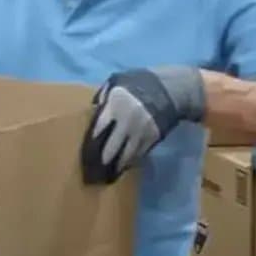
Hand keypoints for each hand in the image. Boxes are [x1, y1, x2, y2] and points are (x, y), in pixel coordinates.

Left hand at [81, 66, 205, 183]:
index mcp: (115, 105)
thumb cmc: (138, 83)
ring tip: (107, 174)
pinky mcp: (152, 138)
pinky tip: (123, 166)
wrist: (169, 88)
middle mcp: (126, 121)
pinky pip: (139, 153)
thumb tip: (92, 109)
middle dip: (102, 160)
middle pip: (111, 147)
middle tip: (93, 172)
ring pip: (125, 154)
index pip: (99, 128)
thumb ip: (103, 95)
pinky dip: (130, 160)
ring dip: (116, 165)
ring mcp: (140, 131)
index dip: (91, 142)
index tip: (85, 152)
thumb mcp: (117, 81)